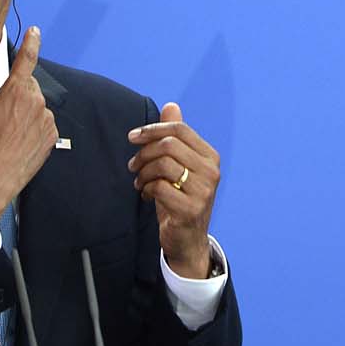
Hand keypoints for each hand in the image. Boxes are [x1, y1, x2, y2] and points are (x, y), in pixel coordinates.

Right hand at [0, 26, 57, 220]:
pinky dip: (33, 126)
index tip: (35, 31)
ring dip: (25, 111)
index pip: (26, 60)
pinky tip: (18, 140)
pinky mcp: (52, 135)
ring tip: (6, 132)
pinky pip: (44, 122)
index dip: (31, 43)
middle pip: (29, 86)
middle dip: (17, 92)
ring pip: (37, 105)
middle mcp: (36, 103)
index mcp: (15, 92)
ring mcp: (46, 120)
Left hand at [128, 102, 220, 279]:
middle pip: (169, 145)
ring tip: (139, 182)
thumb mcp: (179, 166)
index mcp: (210, 156)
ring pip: (162, 165)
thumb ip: (175, 136)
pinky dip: (146, 189)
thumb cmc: (181, 198)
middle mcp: (211, 171)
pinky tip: (146, 195)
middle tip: (133, 166)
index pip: (180, 130)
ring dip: (143, 173)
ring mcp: (203, 190)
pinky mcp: (191, 208)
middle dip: (144, 153)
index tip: (132, 137)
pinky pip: (159, 187)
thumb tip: (171, 105)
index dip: (153, 129)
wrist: (188, 240)